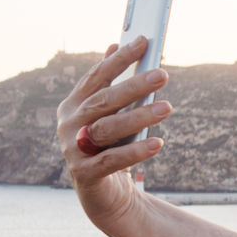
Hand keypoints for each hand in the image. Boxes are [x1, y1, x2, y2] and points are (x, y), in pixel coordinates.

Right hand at [56, 36, 173, 227]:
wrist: (104, 195)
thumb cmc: (111, 148)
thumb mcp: (111, 116)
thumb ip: (111, 84)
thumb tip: (114, 46)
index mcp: (74, 104)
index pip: (97, 76)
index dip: (119, 59)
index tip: (143, 41)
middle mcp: (69, 124)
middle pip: (104, 100)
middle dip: (134, 86)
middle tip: (162, 74)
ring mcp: (73, 149)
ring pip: (107, 128)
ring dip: (139, 117)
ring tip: (167, 108)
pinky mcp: (84, 173)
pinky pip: (112, 160)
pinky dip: (136, 151)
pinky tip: (158, 143)